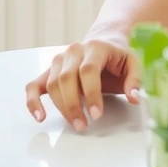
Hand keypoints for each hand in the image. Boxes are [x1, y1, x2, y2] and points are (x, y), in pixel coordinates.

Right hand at [25, 32, 141, 130]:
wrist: (104, 41)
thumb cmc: (118, 56)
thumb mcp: (133, 63)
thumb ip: (135, 80)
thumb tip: (134, 98)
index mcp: (95, 47)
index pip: (88, 71)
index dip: (91, 94)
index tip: (96, 114)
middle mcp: (74, 51)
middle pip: (66, 79)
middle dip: (74, 105)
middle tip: (83, 125)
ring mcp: (59, 60)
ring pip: (52, 84)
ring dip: (61, 107)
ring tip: (75, 124)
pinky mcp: (49, 70)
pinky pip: (33, 85)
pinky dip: (33, 101)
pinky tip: (40, 116)